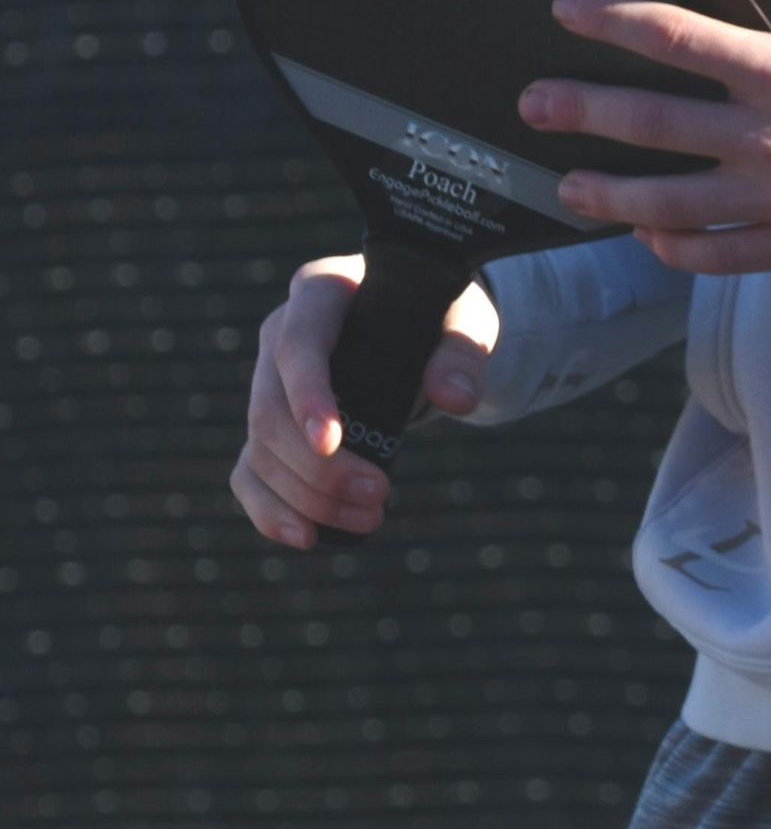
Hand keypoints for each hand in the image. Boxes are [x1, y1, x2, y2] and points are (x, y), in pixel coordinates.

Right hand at [228, 253, 500, 548]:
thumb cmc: (438, 316)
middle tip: (380, 498)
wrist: (420, 328)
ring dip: (306, 497)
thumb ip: (462, 353)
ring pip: (260, 449)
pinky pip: (250, 472)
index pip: (298, 344)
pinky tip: (305, 537)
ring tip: (369, 519)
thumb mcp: (463, 321)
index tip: (331, 444)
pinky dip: (270, 509)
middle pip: (272, 410)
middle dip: (319, 467)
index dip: (308, 396)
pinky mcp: (269, 424)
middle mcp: (280, 333)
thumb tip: (456, 398)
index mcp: (322, 291)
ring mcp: (267, 381)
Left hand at [518, 0, 770, 274]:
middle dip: (580, 108)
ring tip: (570, 185)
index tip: (568, 9)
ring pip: (666, 204)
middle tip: (535, 103)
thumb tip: (741, 64)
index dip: (610, 21)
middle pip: (650, 122)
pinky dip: (672, 248)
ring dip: (607, 193)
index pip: (675, 39)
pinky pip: (715, 257)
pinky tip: (647, 236)